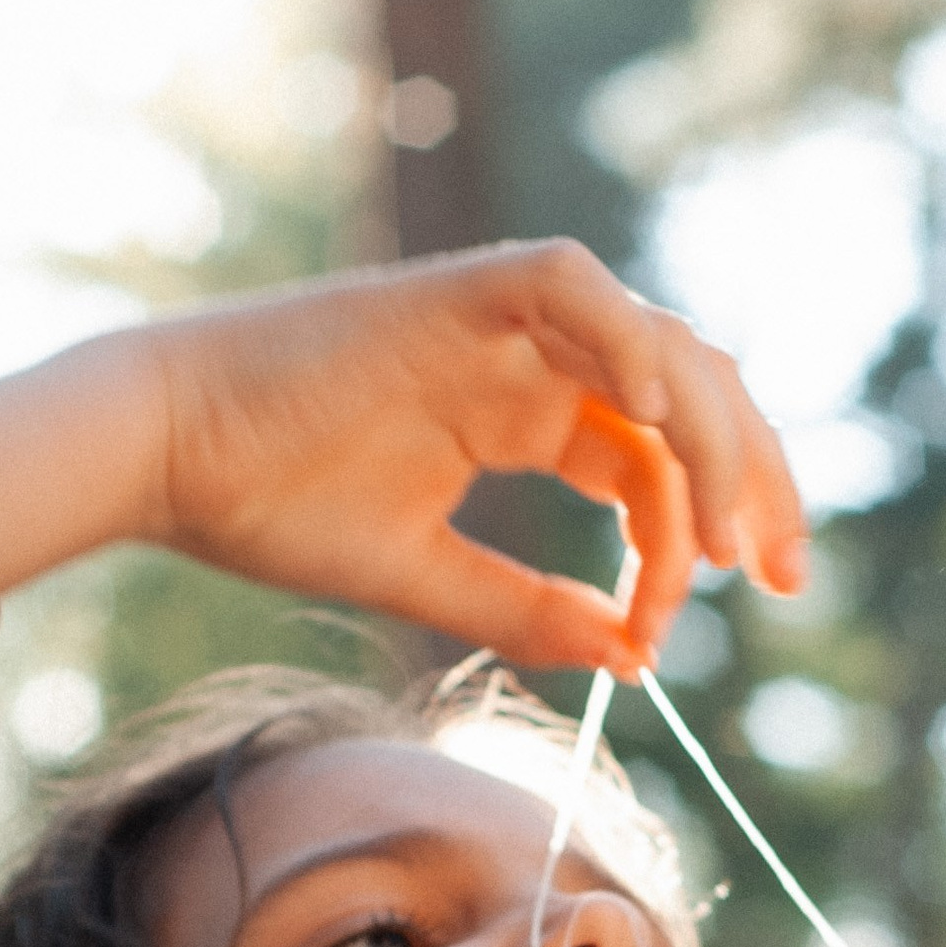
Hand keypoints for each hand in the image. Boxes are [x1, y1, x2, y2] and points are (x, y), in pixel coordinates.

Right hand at [0, 240, 807, 671]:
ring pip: (656, 348)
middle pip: (689, 396)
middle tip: (784, 577)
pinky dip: (627, 347)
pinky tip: (653, 426)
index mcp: (528, 413)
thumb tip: (634, 658)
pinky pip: (575, 291)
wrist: (161, 449)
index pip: (661, 459)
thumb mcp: (423, 578)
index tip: (714, 621)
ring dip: (710, 438)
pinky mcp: (459, 289)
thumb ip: (527, 608)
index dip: (706, 534)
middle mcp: (532, 358)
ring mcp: (499, 317)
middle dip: (756, 480)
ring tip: (726, 539)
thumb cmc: (269, 506)